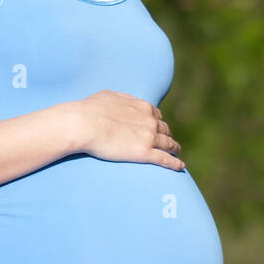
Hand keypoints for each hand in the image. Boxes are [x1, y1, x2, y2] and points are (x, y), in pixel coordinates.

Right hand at [66, 89, 183, 169]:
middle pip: (165, 129)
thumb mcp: (109, 96)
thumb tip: (122, 100)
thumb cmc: (89, 109)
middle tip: (168, 142)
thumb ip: (121, 98)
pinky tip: (181, 167)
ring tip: (176, 153)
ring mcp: (149, 137)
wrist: (82, 124)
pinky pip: (165, 159)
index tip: (158, 129)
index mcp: (143, 107)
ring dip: (174, 148)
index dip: (158, 123)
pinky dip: (175, 163)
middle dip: (167, 135)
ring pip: (169, 144)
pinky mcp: (144, 153)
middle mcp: (150, 121)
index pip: (156, 115)